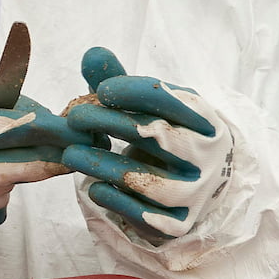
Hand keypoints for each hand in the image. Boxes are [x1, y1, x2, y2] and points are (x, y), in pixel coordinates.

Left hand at [60, 48, 237, 239]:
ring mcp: (194, 194)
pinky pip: (144, 215)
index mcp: (205, 121)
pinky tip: (94, 187)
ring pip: (148, 181)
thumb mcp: (150, 107)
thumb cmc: (166, 135)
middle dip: (112, 123)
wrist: (200, 185)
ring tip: (71, 154)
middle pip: (158, 137)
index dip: (136, 93)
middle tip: (75, 117)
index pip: (174, 102)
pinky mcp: (176, 224)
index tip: (102, 89)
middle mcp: (206, 158)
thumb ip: (119, 82)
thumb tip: (91, 54)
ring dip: (104, 165)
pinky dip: (116, 200)